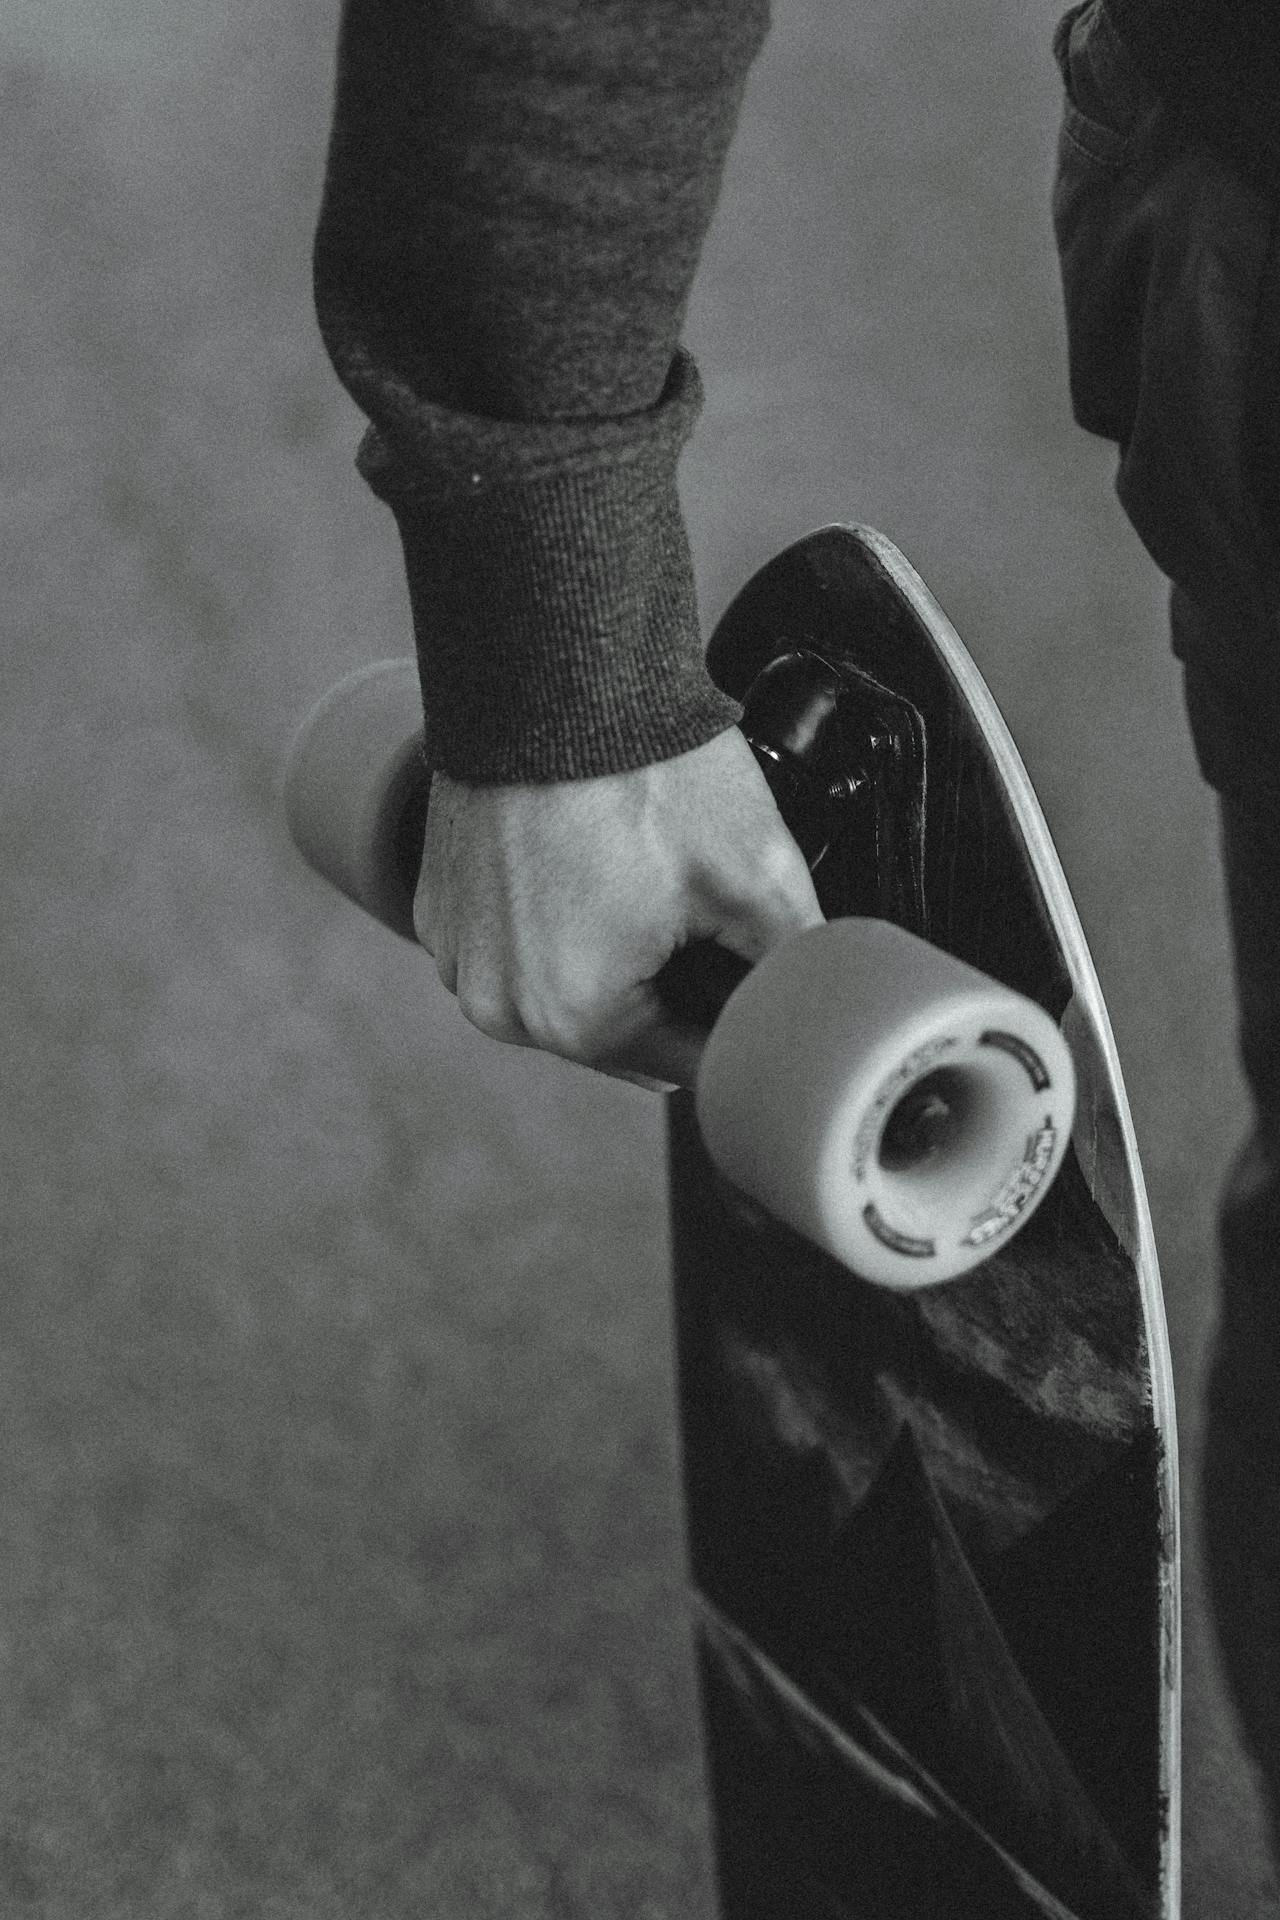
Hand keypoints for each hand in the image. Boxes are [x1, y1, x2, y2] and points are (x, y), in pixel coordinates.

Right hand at [414, 727, 823, 1087]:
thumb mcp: (759, 873)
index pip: (690, 1062)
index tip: (758, 969)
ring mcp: (458, 958)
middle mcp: (500, 1007)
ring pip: (571, 988)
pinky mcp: (440, 911)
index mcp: (572, 1020)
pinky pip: (518, 945)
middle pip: (626, 1031)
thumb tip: (825, 1014)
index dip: (739, 1019)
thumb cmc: (646, 768)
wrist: (552, 670)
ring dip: (613, 956)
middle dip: (673, 985)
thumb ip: (801, 964)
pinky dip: (556, 920)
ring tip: (642, 877)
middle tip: (703, 904)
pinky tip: (589, 864)